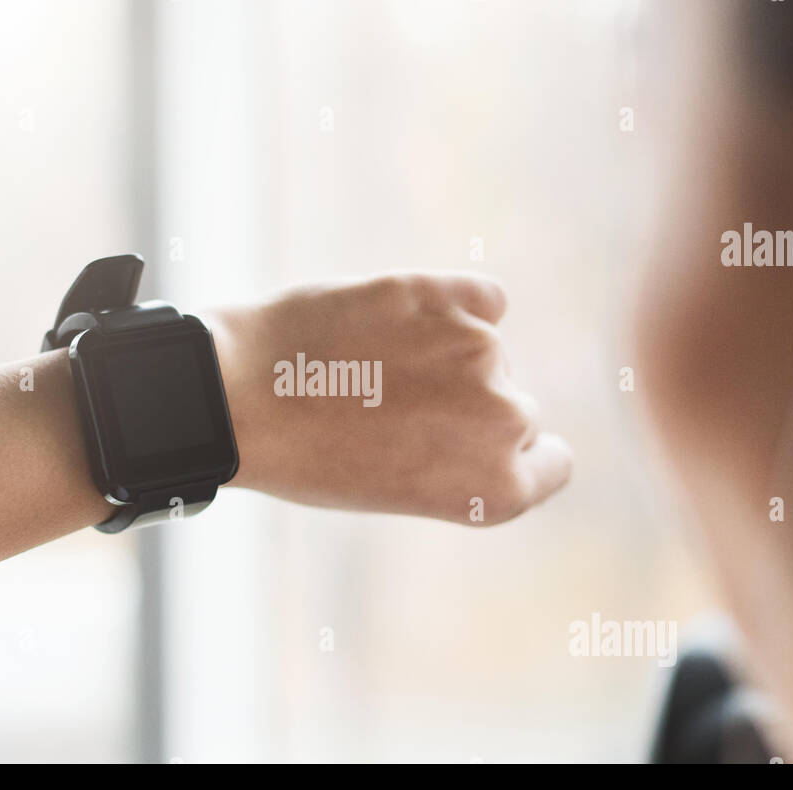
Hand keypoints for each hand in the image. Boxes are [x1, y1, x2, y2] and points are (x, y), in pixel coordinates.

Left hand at [207, 273, 570, 524]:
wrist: (240, 399)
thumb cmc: (311, 458)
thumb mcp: (402, 488)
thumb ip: (468, 459)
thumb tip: (511, 413)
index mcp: (498, 491)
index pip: (552, 460)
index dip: (513, 451)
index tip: (473, 442)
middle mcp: (507, 424)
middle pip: (516, 409)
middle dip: (472, 407)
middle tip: (399, 410)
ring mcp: (482, 354)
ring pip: (490, 352)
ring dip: (451, 355)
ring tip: (375, 369)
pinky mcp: (449, 295)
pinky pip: (484, 298)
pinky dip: (457, 304)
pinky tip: (402, 320)